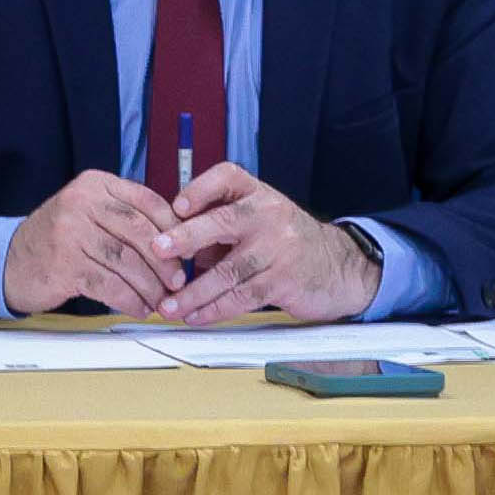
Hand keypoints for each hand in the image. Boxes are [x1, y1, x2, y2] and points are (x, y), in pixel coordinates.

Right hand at [5, 170, 193, 318]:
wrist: (10, 261)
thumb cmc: (61, 240)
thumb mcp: (90, 213)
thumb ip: (126, 216)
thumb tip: (178, 239)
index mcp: (96, 185)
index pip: (148, 202)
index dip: (174, 229)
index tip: (188, 250)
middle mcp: (82, 203)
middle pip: (141, 232)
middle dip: (165, 262)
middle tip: (178, 282)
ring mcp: (70, 233)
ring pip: (127, 262)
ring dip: (149, 286)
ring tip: (160, 300)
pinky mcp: (64, 265)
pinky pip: (110, 285)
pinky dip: (130, 300)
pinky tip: (138, 307)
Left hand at [151, 163, 379, 325]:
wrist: (336, 266)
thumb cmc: (283, 241)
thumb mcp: (255, 221)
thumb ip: (216, 230)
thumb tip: (173, 251)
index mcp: (257, 194)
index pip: (227, 178)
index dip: (200, 190)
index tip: (176, 207)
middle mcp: (269, 215)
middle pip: (223, 222)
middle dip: (186, 237)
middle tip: (158, 250)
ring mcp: (278, 248)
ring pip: (228, 271)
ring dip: (193, 292)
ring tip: (168, 305)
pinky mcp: (283, 281)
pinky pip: (242, 296)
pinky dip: (214, 309)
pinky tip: (196, 316)